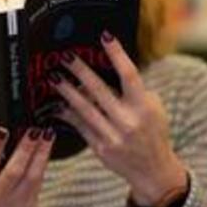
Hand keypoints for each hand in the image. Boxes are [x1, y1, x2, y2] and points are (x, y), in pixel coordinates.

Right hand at [0, 126, 54, 206]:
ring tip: (48, 135)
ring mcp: (16, 205)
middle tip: (35, 130)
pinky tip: (46, 153)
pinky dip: (43, 166)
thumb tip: (4, 137)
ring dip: (42, 153)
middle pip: (15, 171)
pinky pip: (38, 185)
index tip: (2, 130)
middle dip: (26, 148)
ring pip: (34, 177)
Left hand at [50, 31, 186, 206]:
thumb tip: (113, 66)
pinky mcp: (100, 148)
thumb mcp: (153, 108)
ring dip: (66, 91)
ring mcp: (112, 135)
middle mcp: (127, 121)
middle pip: (99, 90)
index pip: (129, 75)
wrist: (153, 170)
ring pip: (84, 108)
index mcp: (143, 107)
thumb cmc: (153, 132)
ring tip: (53, 77)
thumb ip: (136, 90)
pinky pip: (79, 126)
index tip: (104, 36)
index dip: (117, 54)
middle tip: (66, 56)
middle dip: (80, 71)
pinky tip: (56, 104)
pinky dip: (67, 114)